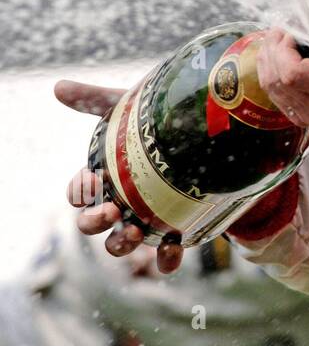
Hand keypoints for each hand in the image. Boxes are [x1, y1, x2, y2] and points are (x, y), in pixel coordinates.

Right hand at [55, 80, 184, 273]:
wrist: (213, 141)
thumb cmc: (160, 127)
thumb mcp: (131, 111)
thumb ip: (97, 100)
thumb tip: (58, 86)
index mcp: (107, 177)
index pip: (79, 191)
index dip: (79, 192)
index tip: (92, 182)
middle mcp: (121, 203)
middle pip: (92, 223)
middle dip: (94, 222)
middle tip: (110, 211)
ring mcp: (147, 219)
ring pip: (121, 244)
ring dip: (121, 244)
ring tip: (136, 232)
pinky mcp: (176, 231)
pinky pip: (165, 256)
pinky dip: (165, 260)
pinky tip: (173, 250)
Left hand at [257, 7, 308, 129]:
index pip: (292, 74)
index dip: (283, 49)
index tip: (292, 31)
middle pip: (278, 82)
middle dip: (274, 51)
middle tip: (284, 30)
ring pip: (271, 88)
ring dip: (270, 60)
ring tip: (284, 40)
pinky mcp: (303, 117)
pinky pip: (274, 94)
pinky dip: (272, 71)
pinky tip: (283, 56)